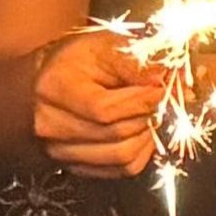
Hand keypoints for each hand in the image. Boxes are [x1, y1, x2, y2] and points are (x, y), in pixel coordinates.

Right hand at [32, 30, 162, 176]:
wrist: (48, 80)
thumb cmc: (76, 61)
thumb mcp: (105, 45)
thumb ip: (136, 61)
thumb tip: (168, 76)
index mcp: (54, 88)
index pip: (104, 110)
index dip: (140, 101)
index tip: (161, 87)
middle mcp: (50, 124)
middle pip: (116, 134)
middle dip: (149, 114)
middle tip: (163, 96)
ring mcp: (59, 150)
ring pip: (122, 156)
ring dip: (147, 134)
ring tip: (151, 111)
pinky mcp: (75, 165)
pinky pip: (122, 169)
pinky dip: (141, 151)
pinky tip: (141, 129)